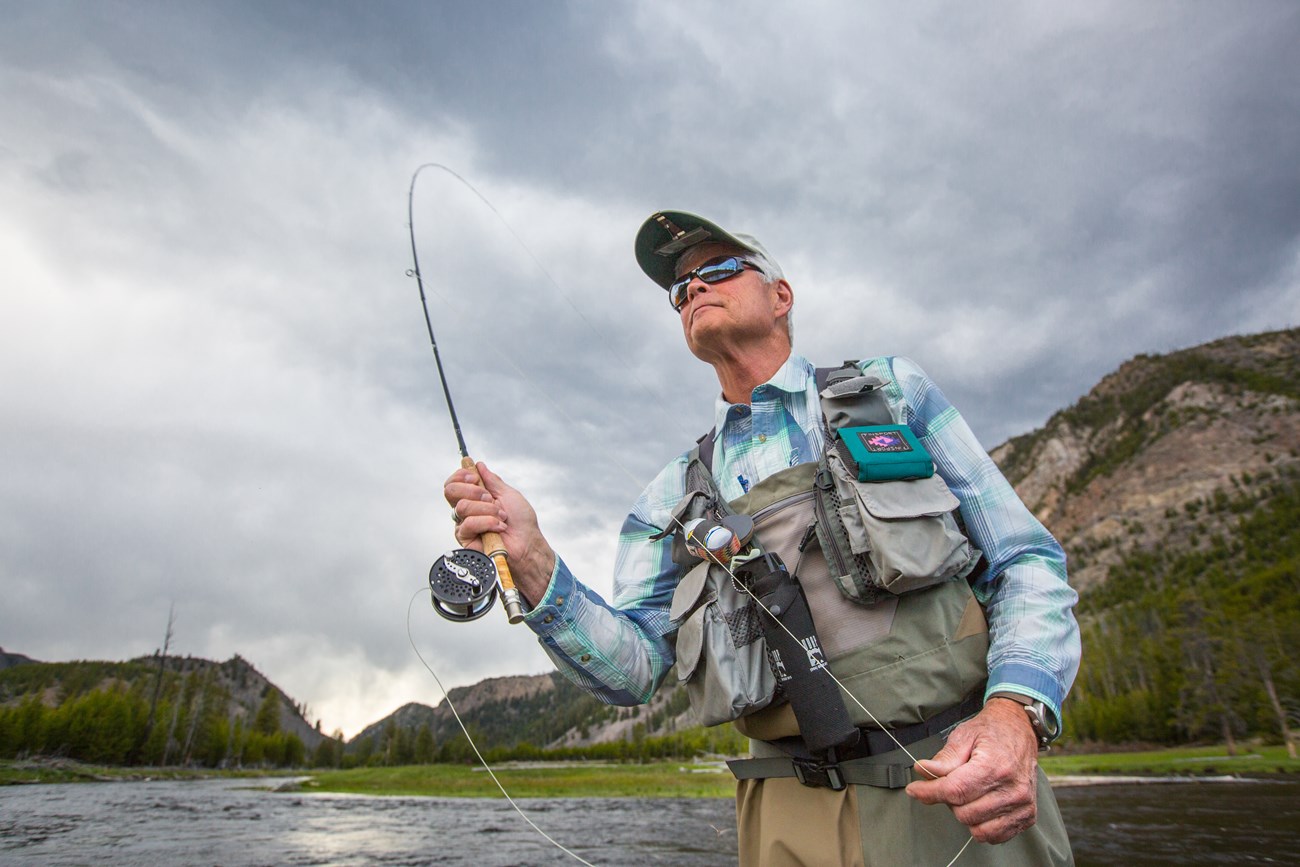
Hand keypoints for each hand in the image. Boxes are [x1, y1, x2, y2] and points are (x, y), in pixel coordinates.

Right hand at [442, 461, 555, 605]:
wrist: (527, 544)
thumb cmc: (522, 523)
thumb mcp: (508, 494)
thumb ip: (492, 480)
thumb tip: (479, 466)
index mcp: (476, 497)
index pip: (454, 482)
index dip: (460, 476)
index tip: (474, 477)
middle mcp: (468, 510)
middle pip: (450, 491)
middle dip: (473, 490)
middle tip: (490, 498)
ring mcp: (465, 524)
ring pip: (462, 506)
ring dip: (487, 509)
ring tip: (501, 517)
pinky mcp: (466, 538)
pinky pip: (468, 524)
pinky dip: (487, 522)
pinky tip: (498, 527)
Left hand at [904, 698, 1039, 843]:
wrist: (1020, 730)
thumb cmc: (992, 731)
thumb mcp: (964, 735)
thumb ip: (944, 759)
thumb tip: (923, 771)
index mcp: (995, 766)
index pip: (955, 791)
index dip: (929, 792)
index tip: (914, 790)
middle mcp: (1012, 789)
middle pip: (964, 812)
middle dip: (949, 799)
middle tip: (952, 782)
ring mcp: (1022, 805)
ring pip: (977, 828)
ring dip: (965, 813)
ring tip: (969, 792)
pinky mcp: (1027, 816)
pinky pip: (994, 836)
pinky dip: (981, 825)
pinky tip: (979, 806)